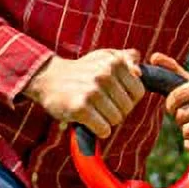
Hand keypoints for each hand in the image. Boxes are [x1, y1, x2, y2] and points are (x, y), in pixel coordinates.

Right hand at [23, 49, 144, 138]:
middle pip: (127, 108)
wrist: (49, 79)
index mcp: (114, 62)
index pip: (138, 92)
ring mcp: (92, 91)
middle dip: (116, 110)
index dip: (128, 98)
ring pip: (116, 120)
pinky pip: (103, 129)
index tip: (114, 95)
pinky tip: (89, 121)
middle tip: (100, 104)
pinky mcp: (80, 107)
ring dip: (105, 121)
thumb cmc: (82, 71)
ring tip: (93, 110)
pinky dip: (98, 130)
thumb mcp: (104, 57)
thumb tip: (139, 70)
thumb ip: (126, 59)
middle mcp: (104, 74)